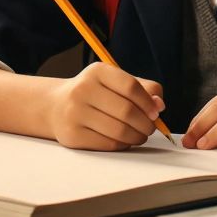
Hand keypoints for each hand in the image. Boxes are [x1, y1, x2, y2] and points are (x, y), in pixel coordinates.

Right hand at [47, 62, 164, 150]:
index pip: (131, 86)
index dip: (148, 102)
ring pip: (119, 130)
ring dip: (137, 137)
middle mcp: (83, 90)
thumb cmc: (95, 94)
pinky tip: (124, 140)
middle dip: (146, 124)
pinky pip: (108, 144)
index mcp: (97, 72)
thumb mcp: (115, 82)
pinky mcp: (72, 135)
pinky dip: (123, 144)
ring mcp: (75, 113)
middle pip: (127, 111)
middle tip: (150, 128)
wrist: (56, 107)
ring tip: (140, 135)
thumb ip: (143, 89)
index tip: (156, 113)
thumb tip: (159, 105)